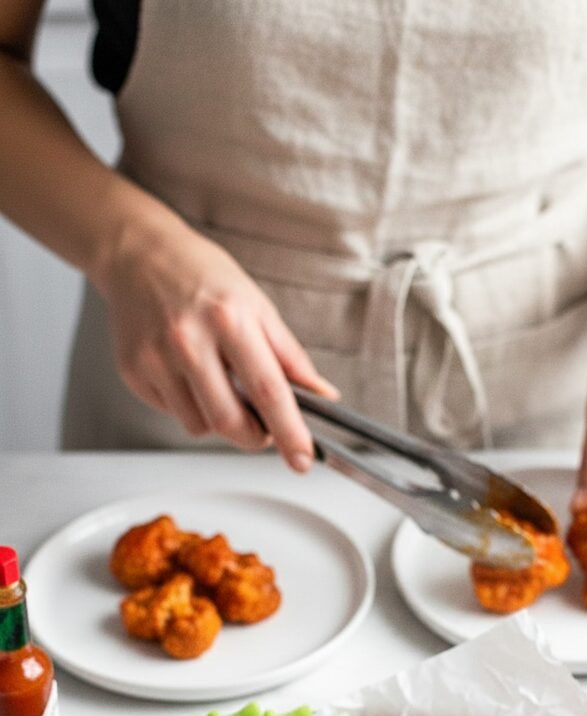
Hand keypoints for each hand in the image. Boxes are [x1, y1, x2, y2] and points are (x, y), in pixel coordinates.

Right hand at [93, 209, 336, 465]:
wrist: (139, 254)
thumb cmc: (202, 277)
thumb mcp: (257, 306)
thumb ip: (290, 356)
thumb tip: (322, 395)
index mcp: (229, 319)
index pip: (268, 391)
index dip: (289, 432)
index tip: (302, 458)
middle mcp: (188, 340)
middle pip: (229, 422)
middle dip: (254, 438)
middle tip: (263, 428)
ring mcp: (155, 358)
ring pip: (199, 426)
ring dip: (219, 419)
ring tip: (217, 380)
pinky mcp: (134, 371)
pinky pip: (173, 413)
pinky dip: (189, 404)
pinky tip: (187, 372)